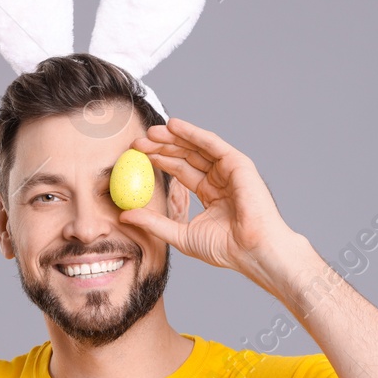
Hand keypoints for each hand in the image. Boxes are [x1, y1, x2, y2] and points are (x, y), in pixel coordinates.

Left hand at [120, 118, 305, 290]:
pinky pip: (212, 143)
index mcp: (211, 194)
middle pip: (186, 155)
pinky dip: (193, 133)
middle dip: (162, 147)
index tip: (136, 157)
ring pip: (197, 147)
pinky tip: (173, 126)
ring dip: (173, 137)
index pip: (181, 171)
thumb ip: (154, 222)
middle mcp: (221, 179)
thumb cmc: (225, 249)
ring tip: (150, 132)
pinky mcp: (238, 164)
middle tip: (138, 142)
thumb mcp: (180, 234)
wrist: (252, 251)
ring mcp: (230, 170)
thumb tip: (124, 216)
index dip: (159, 161)